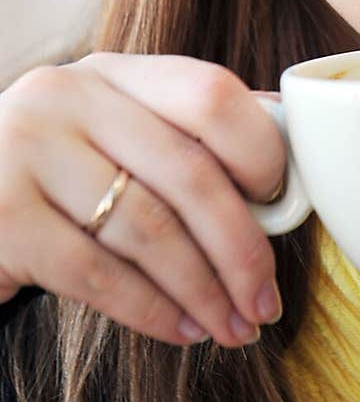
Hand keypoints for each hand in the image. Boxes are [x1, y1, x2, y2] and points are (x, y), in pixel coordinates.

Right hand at [0, 54, 288, 345]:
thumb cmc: (53, 182)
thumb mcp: (111, 136)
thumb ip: (184, 132)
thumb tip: (289, 141)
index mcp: (110, 71)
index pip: (208, 91)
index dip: (260, 150)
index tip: (282, 203)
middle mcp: (65, 96)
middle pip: (188, 170)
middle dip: (242, 247)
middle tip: (267, 299)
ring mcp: (26, 151)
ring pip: (149, 229)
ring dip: (204, 290)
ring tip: (234, 327)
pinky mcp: (0, 216)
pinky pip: (98, 274)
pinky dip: (152, 310)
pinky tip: (183, 330)